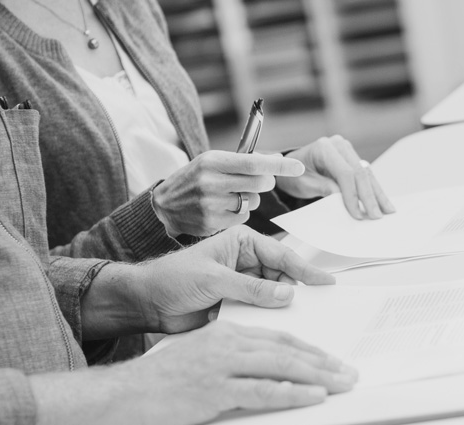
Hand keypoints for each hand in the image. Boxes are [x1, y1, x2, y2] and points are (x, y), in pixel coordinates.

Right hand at [113, 320, 357, 424]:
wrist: (126, 394)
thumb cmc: (162, 380)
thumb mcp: (202, 357)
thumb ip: (233, 358)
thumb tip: (266, 370)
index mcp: (227, 333)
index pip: (278, 338)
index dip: (309, 349)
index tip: (332, 360)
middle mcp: (229, 344)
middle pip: (287, 349)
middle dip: (324, 362)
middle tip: (349, 373)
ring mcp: (223, 366)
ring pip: (282, 366)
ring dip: (319, 376)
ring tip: (343, 385)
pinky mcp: (216, 390)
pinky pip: (264, 391)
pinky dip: (294, 393)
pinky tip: (314, 397)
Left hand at [138, 225, 334, 332]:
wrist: (147, 303)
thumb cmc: (172, 278)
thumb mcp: (213, 279)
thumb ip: (251, 288)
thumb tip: (286, 294)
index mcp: (242, 243)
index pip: (281, 256)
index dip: (305, 270)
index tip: (325, 283)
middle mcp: (246, 262)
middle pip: (282, 277)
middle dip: (296, 292)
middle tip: (315, 307)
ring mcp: (243, 285)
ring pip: (274, 297)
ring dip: (283, 309)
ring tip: (301, 320)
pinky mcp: (237, 306)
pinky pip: (261, 313)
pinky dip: (269, 321)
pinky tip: (279, 330)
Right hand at [152, 150, 304, 236]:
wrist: (164, 206)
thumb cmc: (194, 179)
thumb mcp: (211, 161)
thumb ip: (240, 161)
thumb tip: (275, 161)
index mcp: (212, 161)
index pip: (255, 163)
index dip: (281, 166)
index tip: (299, 167)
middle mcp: (211, 182)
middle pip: (259, 184)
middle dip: (266, 183)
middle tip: (261, 182)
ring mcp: (211, 205)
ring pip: (252, 203)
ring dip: (249, 199)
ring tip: (229, 196)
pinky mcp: (212, 223)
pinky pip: (243, 219)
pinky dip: (239, 214)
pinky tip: (223, 209)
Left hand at [274, 135, 394, 219]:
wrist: (289, 168)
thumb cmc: (294, 175)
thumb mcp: (305, 185)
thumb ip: (325, 189)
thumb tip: (344, 200)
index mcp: (325, 148)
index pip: (345, 173)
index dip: (353, 195)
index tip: (357, 214)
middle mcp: (339, 145)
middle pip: (360, 172)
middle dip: (369, 196)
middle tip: (376, 216)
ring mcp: (347, 150)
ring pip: (367, 173)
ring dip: (377, 194)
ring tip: (388, 211)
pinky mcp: (352, 159)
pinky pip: (365, 175)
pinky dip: (373, 189)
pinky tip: (382, 202)